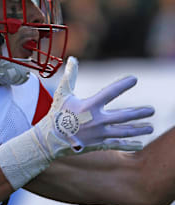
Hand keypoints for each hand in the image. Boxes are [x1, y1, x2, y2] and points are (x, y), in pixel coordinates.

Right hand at [34, 56, 154, 158]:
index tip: (134, 79)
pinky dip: (129, 145)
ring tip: (150, 127)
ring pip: (123, 132)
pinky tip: (140, 144)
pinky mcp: (98, 144)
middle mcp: (97, 120)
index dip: (123, 85)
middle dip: (139, 113)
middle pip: (123, 116)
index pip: (110, 92)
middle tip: (152, 110)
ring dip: (138, 129)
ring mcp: (99, 134)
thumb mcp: (63, 93)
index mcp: (89, 106)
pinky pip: (117, 145)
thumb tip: (72, 59)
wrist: (51, 138)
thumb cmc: (57, 113)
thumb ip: (70, 76)